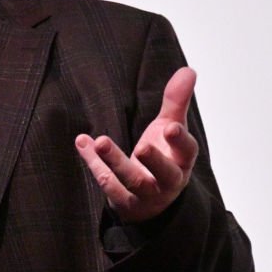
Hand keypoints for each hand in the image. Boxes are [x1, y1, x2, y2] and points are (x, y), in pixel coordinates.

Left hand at [74, 67, 198, 222]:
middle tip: (142, 147)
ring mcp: (144, 194)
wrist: (150, 200)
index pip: (186, 152)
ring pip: (131, 181)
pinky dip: (93, 162)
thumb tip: (188, 70)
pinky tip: (83, 142)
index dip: (180, 141)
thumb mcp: (170, 128)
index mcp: (181, 161)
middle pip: (164, 174)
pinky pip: (106, 182)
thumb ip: (176, 102)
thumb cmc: (163, 158)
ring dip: (115, 162)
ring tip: (102, 141)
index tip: (170, 126)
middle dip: (154, 161)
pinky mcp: (123, 201)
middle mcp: (166, 181)